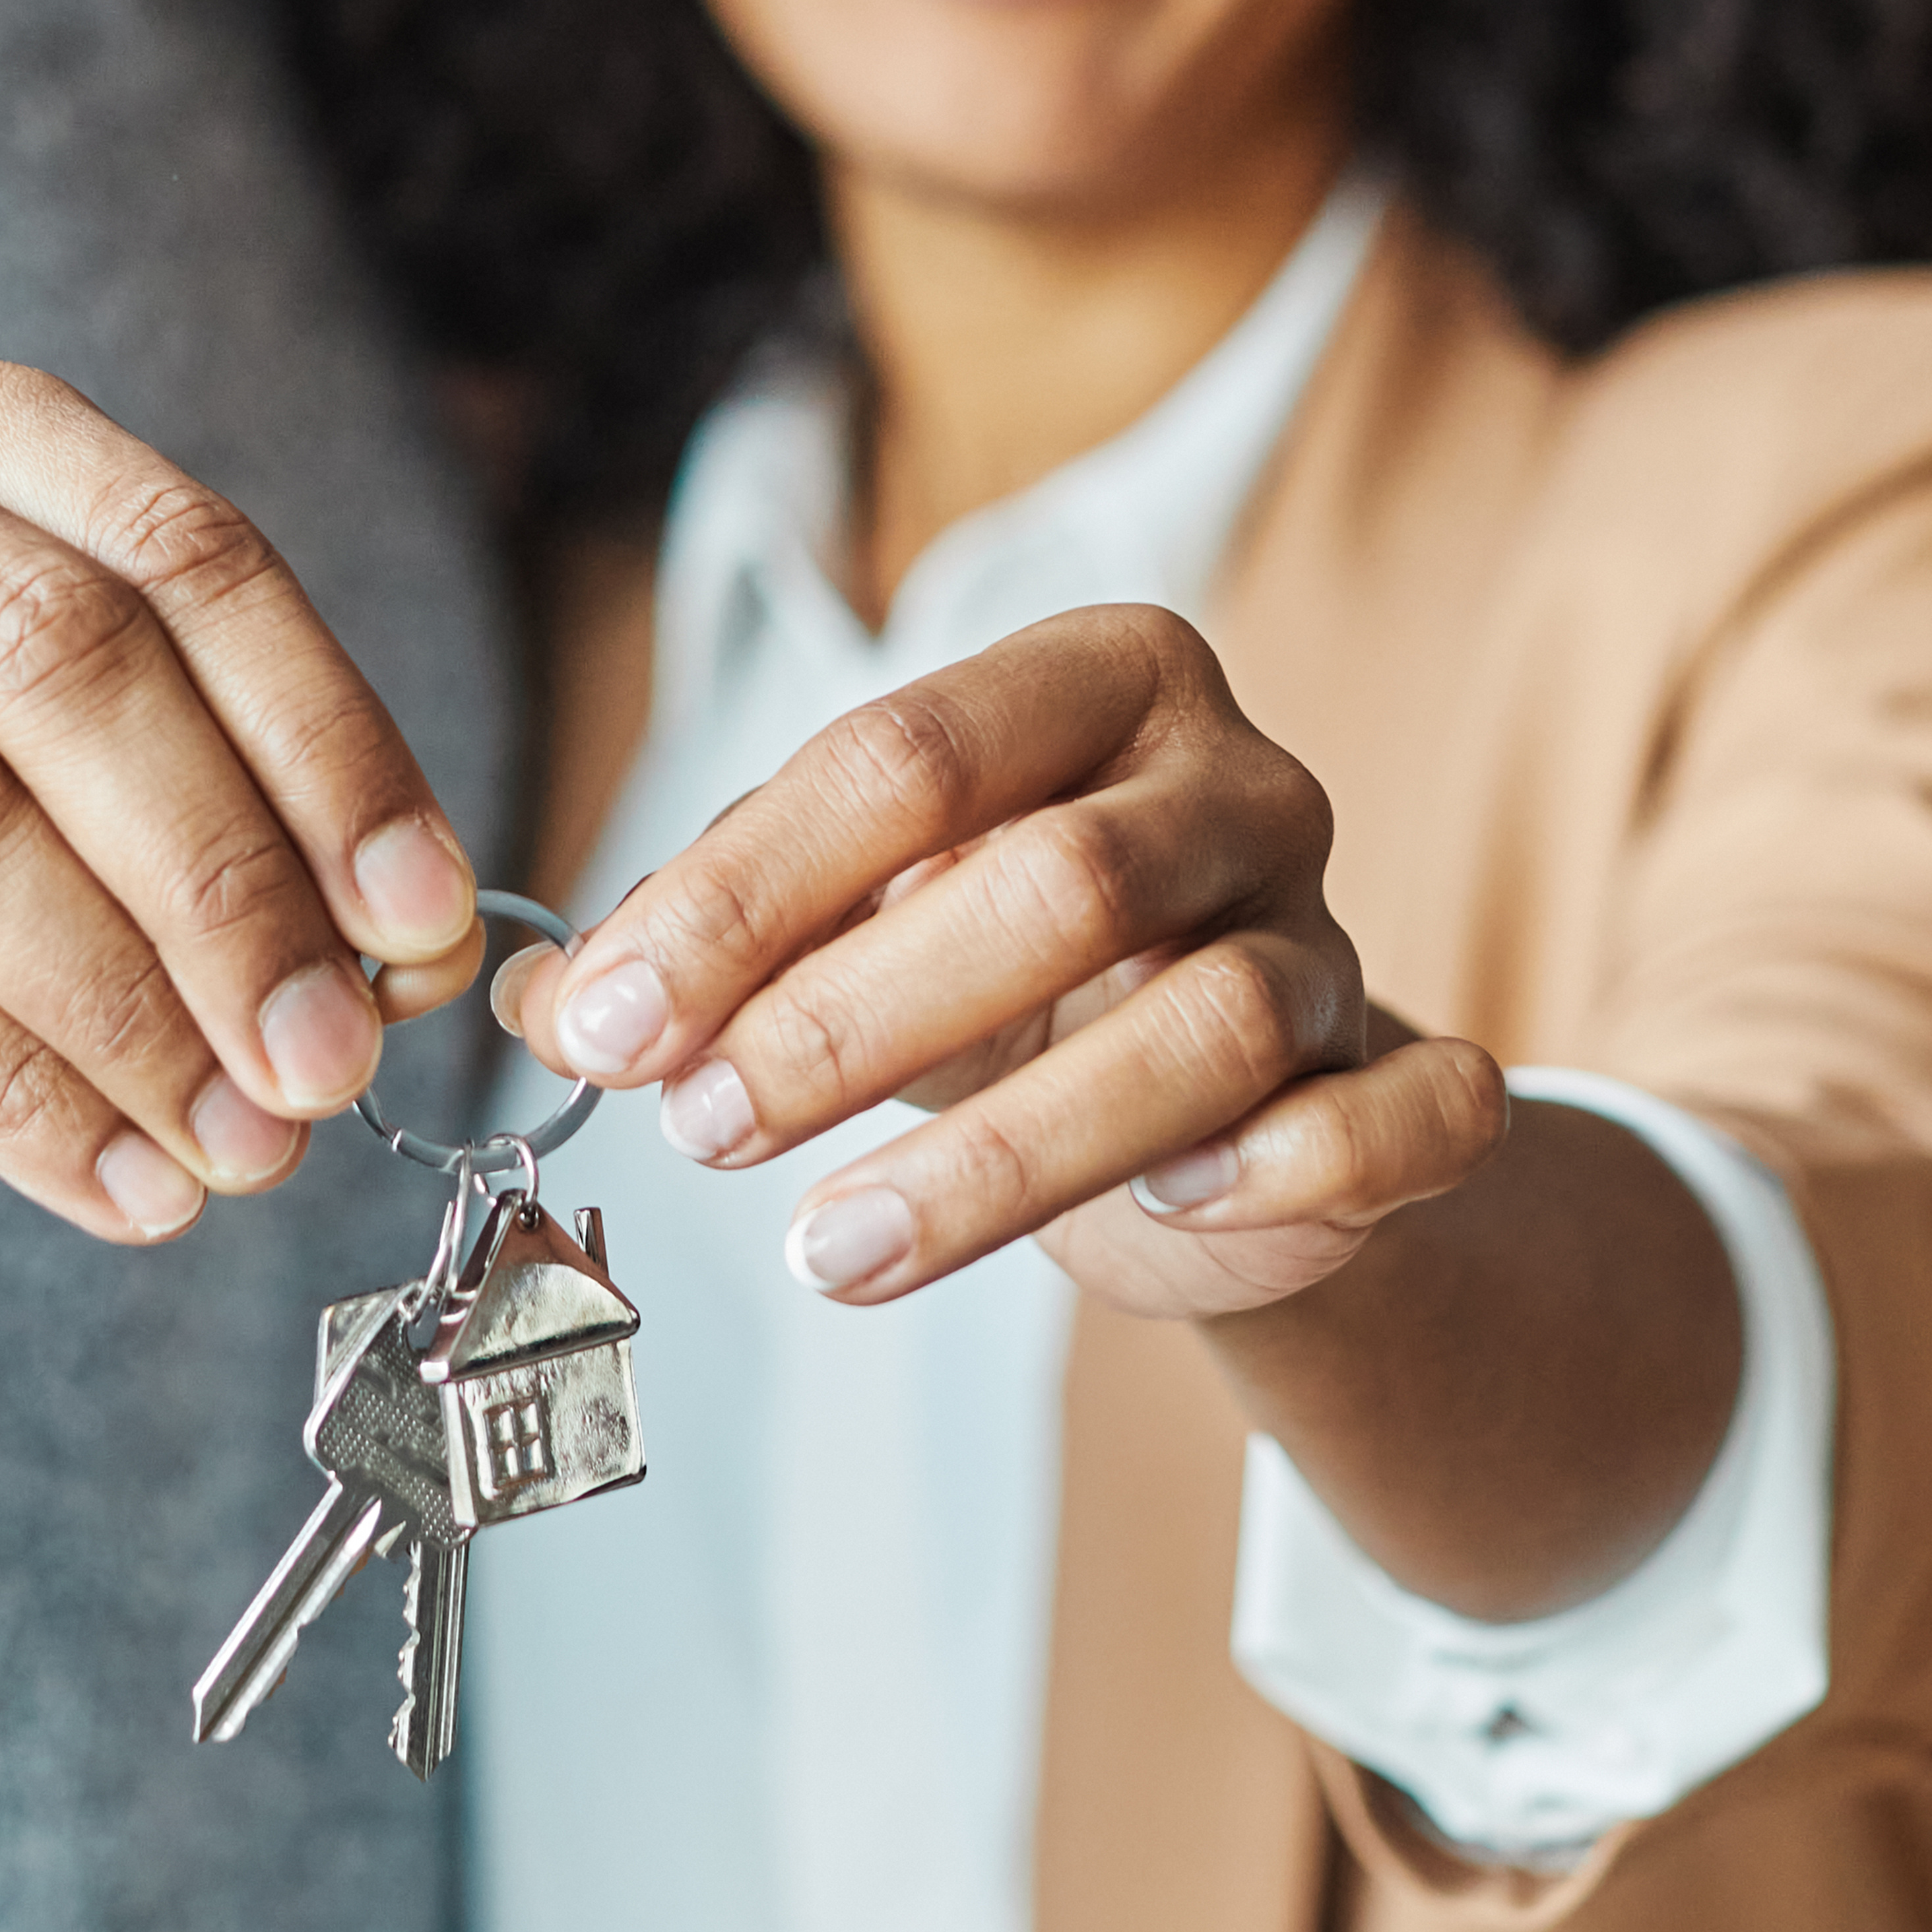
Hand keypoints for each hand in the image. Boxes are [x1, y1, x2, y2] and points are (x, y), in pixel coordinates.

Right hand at [0, 330, 482, 1245]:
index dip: (327, 739)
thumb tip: (414, 962)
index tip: (427, 919)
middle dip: (231, 881)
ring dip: (128, 1008)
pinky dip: (8, 1091)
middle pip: (69, 658)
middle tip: (334, 1058)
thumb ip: (216, 849)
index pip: (185, 550)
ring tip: (239, 1145)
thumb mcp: (46, 823)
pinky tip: (112, 1181)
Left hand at [497, 605, 1502, 1316]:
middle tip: (699, 1130)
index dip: (739, 898)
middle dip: (851, 1019)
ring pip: (1205, 1025)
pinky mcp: (1402, 1079)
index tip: (603, 1023)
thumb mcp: (851, 923)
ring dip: (1002, 1155)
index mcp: (1091, 681)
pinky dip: (1292, 1168)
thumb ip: (706, 941)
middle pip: (1054, 881)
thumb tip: (526, 996)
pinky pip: (1404, 1115)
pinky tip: (1171, 1213)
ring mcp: (1333, 927)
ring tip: (829, 1250)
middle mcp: (1232, 779)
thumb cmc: (1003, 970)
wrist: (1213, 1090)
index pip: (901, 759)